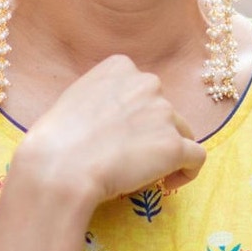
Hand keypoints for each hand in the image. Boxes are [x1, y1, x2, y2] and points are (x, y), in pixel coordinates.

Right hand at [12, 54, 206, 206]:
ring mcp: (164, 113)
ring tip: (144, 174)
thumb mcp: (74, 98)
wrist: (59, 166)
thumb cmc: (55, 138)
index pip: (142, 88)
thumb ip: (102, 97)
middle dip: (152, 132)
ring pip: (182, 132)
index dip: (136, 113)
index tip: (122, 133)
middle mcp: (147, 82)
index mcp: (120, 67)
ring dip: (167, 151)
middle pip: (163, 110)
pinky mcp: (174, 145)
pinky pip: (196, 157)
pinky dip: (188, 171)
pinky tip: (169, 183)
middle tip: (130, 157)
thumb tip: (114, 118)